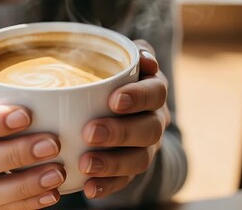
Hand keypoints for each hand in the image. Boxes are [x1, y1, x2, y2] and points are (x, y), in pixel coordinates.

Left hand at [79, 40, 170, 198]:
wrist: (121, 107)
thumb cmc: (115, 78)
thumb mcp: (123, 60)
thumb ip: (131, 55)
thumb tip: (143, 59)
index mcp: (153, 92)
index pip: (156, 93)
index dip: (138, 97)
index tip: (114, 100)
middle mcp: (154, 120)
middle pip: (148, 129)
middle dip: (120, 132)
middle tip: (91, 132)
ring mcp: (145, 147)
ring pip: (139, 159)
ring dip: (112, 163)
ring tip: (86, 164)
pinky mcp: (131, 168)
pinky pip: (125, 181)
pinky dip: (107, 185)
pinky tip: (88, 187)